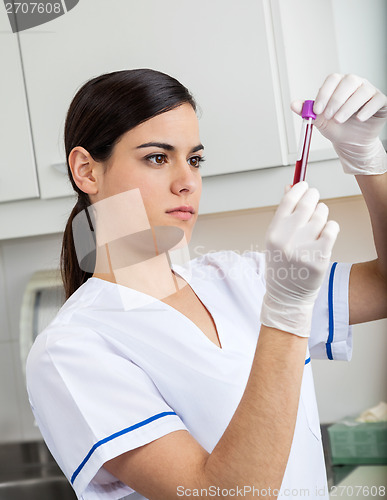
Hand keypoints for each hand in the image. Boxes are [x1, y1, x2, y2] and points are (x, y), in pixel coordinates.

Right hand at [260, 182, 339, 336]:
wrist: (287, 296)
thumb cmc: (281, 266)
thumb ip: (283, 215)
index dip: (299, 188)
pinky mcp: (320, 257)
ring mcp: (304, 248)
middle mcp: (287, 238)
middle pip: (307, 203)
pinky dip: (331, 228)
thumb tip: (291, 188)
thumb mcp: (275, 239)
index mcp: (273, 232)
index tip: (304, 186)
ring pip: (322, 215)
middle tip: (315, 199)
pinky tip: (325, 234)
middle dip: (314, 197)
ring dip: (322, 215)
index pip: (289, 200)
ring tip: (317, 225)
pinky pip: (332, 229)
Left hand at [291, 74, 386, 174]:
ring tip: (339, 120)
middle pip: (348, 82)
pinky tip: (359, 119)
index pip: (332, 80)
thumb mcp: (320, 121)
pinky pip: (376, 100)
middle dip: (336, 100)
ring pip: (362, 92)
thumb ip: (307, 112)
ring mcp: (369, 91)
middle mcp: (355, 84)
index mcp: (339, 85)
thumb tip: (293, 104)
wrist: (351, 142)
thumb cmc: (337, 128)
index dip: (324, 94)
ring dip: (349, 107)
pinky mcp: (380, 102)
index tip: (317, 110)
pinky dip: (367, 110)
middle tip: (329, 116)